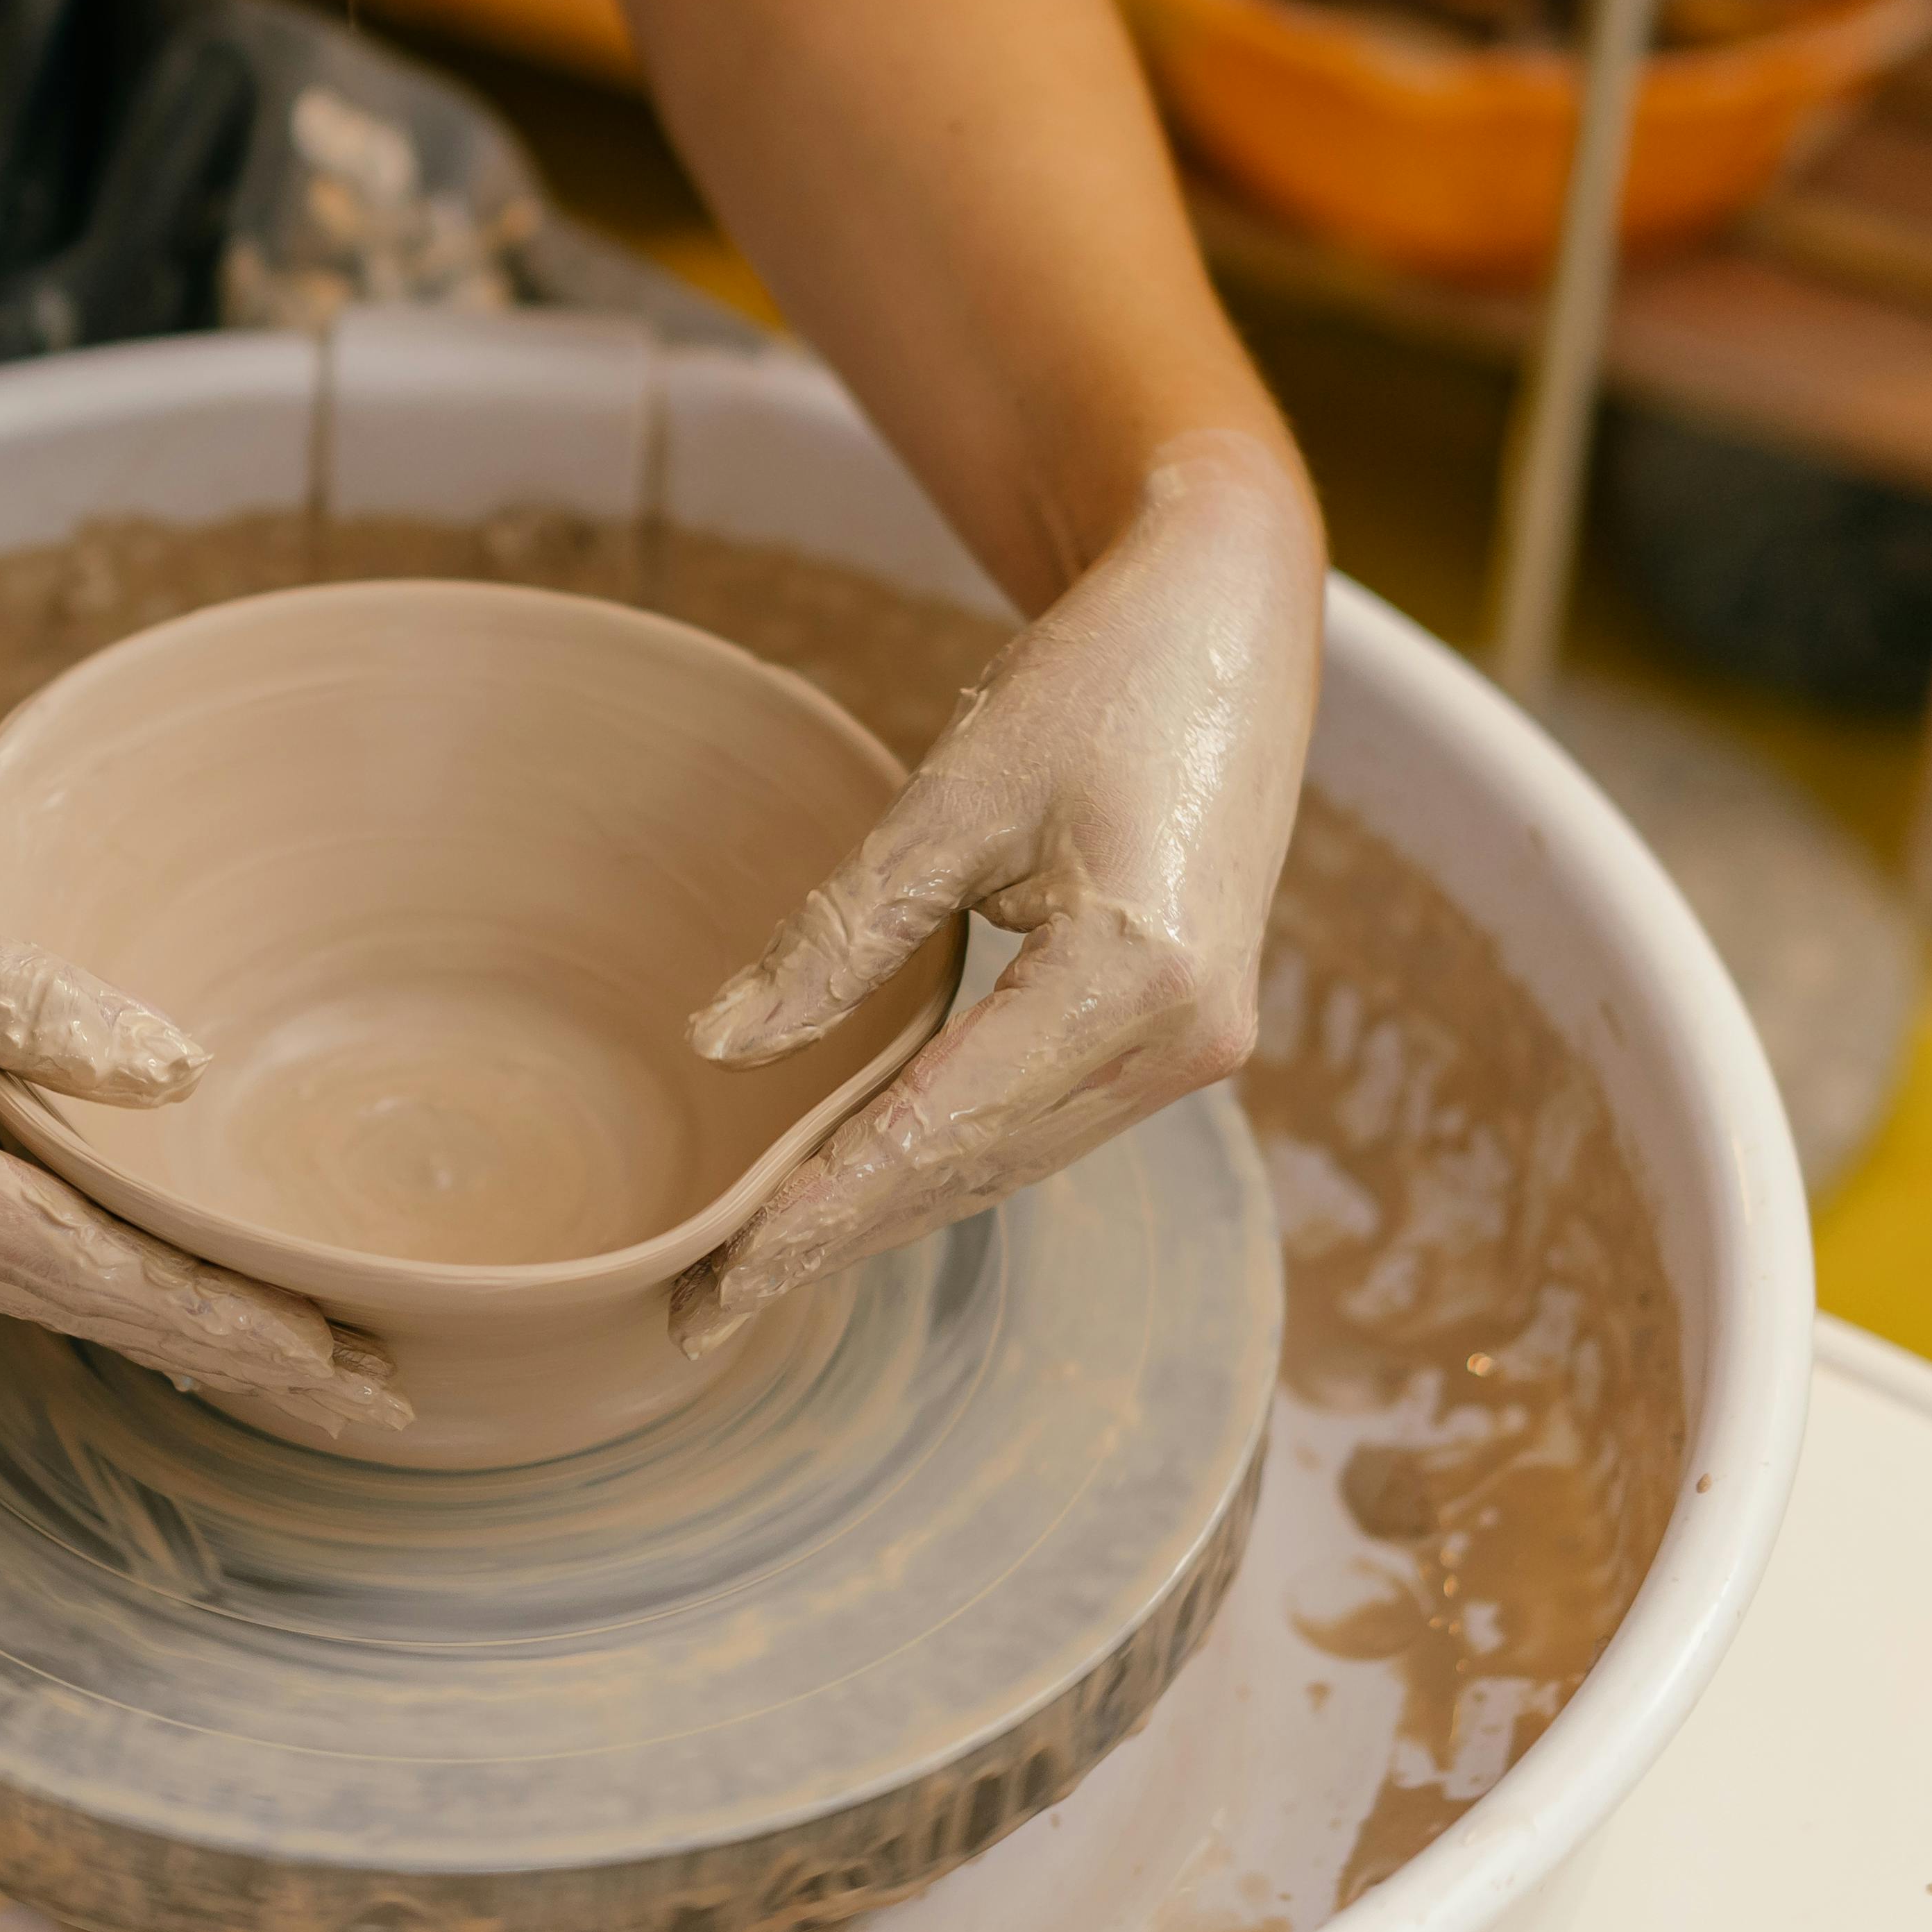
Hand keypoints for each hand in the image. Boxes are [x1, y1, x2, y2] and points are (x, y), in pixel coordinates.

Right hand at [0, 678, 405, 1435]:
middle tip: (385, 1402)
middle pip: (88, 1310)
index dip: (221, 1319)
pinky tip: (183, 1292)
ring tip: (322, 1363)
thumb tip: (171, 1072)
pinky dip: (119, 1284)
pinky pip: (23, 1252)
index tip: (343, 1360)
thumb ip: (23, 995)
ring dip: (187, 1330)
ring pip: (60, 1292)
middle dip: (235, 1357)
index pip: (89, 1270)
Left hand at [671, 432, 1319, 1353]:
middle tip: (702, 1312)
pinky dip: (946, 1159)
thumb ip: (841, 933)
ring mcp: (1197, 1042)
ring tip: (759, 1270)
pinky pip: (1042, 1119)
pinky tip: (861, 1188)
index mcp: (1131, 977)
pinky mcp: (1184, 1026)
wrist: (1229, 620)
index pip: (936, 1132)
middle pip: (973, 1171)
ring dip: (888, 1215)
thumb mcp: (952, 793)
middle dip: (835, 1241)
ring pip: (1009, 1160)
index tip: (713, 1285)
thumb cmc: (1092, 681)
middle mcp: (1183, 1038)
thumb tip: (722, 1048)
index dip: (816, 1215)